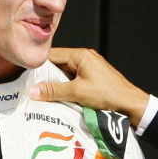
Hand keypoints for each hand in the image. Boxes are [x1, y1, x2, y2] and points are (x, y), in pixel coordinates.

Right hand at [30, 48, 149, 125]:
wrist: (130, 104)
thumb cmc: (108, 94)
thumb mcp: (78, 92)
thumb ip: (54, 91)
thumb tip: (34, 91)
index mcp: (81, 55)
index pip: (52, 55)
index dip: (38, 65)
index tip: (26, 76)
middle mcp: (84, 57)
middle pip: (58, 64)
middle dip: (47, 76)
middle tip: (33, 87)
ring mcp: (89, 67)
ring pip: (65, 73)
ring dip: (56, 83)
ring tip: (43, 94)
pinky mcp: (92, 77)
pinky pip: (73, 80)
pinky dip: (66, 87)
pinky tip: (59, 97)